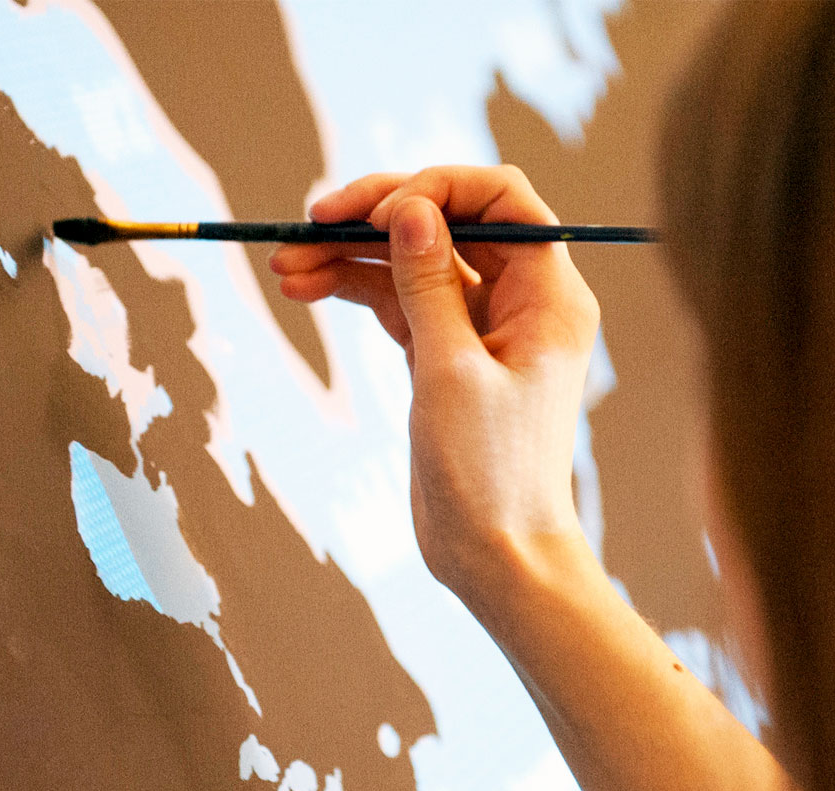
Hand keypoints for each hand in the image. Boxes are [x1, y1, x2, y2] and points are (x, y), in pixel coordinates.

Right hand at [270, 166, 600, 609]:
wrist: (496, 557)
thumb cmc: (492, 474)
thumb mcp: (451, 372)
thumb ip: (428, 284)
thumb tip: (409, 207)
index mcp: (549, 295)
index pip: (499, 200)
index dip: (434, 189)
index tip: (372, 212)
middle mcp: (521, 301)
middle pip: (447, 223)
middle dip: (375, 219)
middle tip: (308, 224)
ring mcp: (481, 328)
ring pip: (413, 262)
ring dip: (351, 256)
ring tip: (285, 265)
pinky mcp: (446, 357)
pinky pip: (400, 301)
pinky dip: (356, 290)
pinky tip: (306, 287)